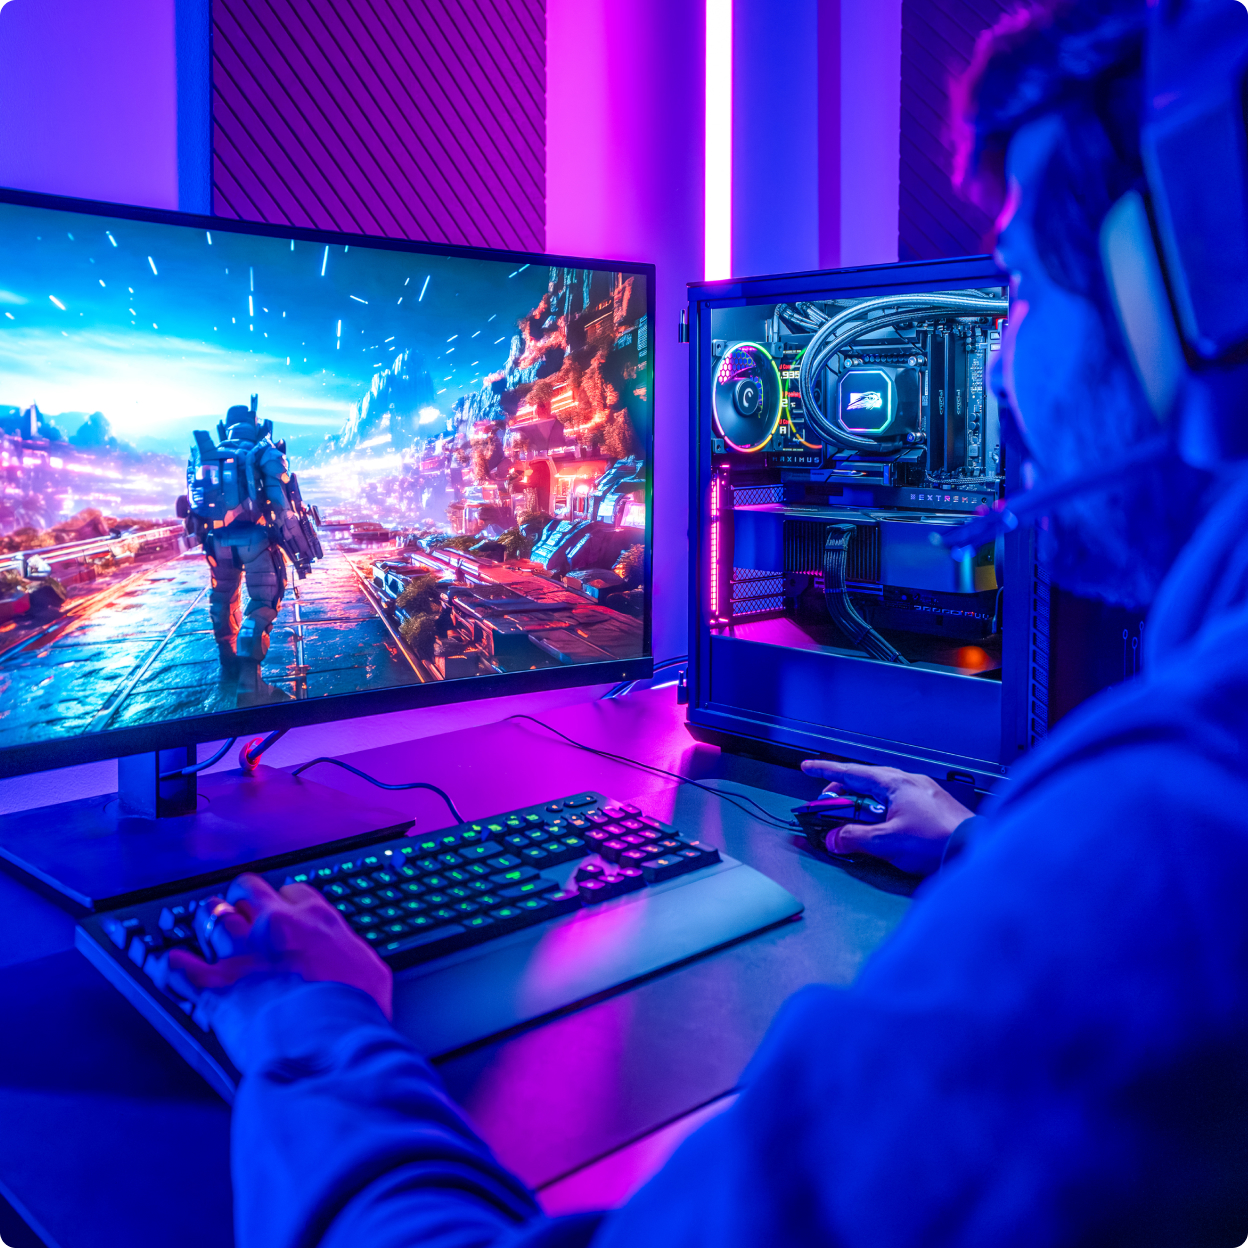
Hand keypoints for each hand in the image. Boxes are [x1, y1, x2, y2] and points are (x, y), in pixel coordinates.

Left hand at [167, 873, 392, 1018]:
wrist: (324, 1038)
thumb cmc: (352, 1010)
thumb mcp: (372, 974)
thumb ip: (354, 957)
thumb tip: (354, 963)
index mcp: (316, 919)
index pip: (293, 891)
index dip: (286, 902)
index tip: (285, 913)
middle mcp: (275, 925)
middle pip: (246, 889)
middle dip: (240, 899)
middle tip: (239, 912)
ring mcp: (241, 951)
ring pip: (210, 914)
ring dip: (207, 921)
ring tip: (206, 929)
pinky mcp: (214, 985)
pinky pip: (177, 964)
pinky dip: (173, 966)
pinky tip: (175, 968)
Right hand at [799, 760, 973, 876]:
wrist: (975, 848)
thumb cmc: (937, 841)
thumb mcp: (888, 842)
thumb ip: (855, 838)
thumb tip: (834, 838)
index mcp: (896, 783)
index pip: (852, 772)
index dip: (826, 770)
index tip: (808, 768)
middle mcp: (909, 782)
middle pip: (866, 780)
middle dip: (843, 790)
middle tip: (826, 803)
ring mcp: (923, 794)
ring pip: (882, 791)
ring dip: (862, 802)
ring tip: (851, 817)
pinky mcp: (931, 808)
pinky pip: (897, 801)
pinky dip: (880, 809)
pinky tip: (881, 824)